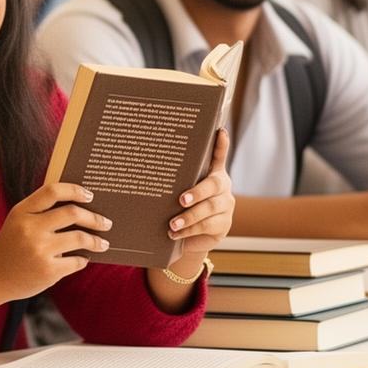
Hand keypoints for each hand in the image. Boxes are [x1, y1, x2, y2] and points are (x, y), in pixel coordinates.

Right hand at [0, 181, 110, 300]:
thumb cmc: (10, 247)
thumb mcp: (17, 222)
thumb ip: (40, 212)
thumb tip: (81, 207)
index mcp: (22, 212)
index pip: (52, 191)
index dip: (74, 190)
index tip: (89, 196)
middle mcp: (30, 229)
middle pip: (72, 213)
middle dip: (94, 218)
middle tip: (105, 222)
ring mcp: (39, 250)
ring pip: (80, 238)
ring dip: (95, 241)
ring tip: (102, 243)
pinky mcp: (48, 271)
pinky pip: (77, 261)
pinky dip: (83, 260)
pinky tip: (83, 259)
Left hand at [166, 129, 234, 273]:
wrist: (188, 236)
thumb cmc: (176, 207)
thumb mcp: (175, 191)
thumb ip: (171, 179)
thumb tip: (142, 163)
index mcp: (211, 173)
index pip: (218, 156)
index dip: (220, 144)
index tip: (220, 131)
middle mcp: (222, 186)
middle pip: (214, 185)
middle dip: (197, 192)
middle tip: (181, 199)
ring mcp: (225, 205)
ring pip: (209, 208)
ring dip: (189, 216)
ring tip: (172, 224)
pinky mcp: (224, 223)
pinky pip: (208, 225)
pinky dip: (190, 229)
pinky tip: (175, 233)